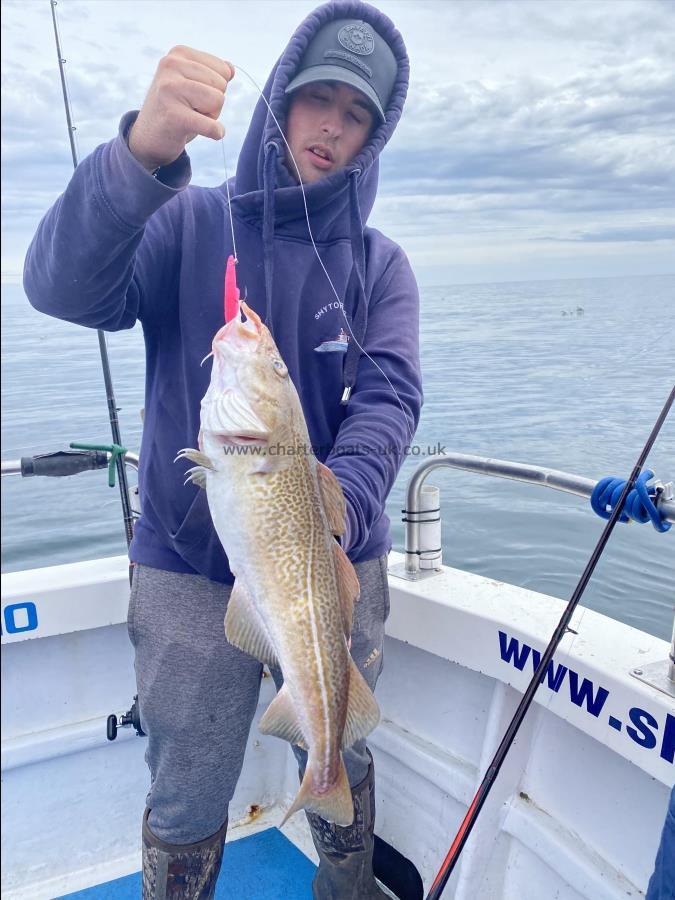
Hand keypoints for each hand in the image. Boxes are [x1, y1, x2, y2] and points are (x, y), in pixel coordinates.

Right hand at [128, 45, 233, 171]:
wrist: (148, 137)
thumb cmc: (176, 108)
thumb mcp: (193, 84)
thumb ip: (213, 72)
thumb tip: (230, 68)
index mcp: (178, 53)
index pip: (223, 70)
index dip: (215, 88)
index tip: (192, 95)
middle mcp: (171, 65)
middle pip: (221, 85)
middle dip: (212, 103)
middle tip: (189, 109)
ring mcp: (169, 89)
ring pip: (218, 101)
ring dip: (210, 116)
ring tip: (189, 117)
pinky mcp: (173, 115)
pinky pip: (212, 126)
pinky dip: (216, 132)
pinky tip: (207, 133)